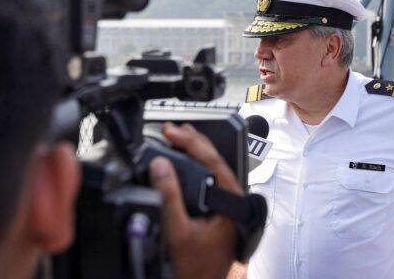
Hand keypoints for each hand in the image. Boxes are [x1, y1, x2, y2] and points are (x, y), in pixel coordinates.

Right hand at [150, 122, 241, 278]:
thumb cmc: (196, 266)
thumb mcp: (177, 230)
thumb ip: (169, 196)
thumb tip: (161, 166)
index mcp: (230, 200)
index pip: (213, 160)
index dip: (191, 142)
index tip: (172, 131)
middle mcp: (233, 199)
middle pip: (215, 160)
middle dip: (193, 141)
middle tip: (172, 128)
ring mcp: (227, 203)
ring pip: (213, 168)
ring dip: (195, 151)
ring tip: (179, 136)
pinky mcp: (219, 208)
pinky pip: (209, 179)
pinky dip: (195, 166)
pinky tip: (185, 160)